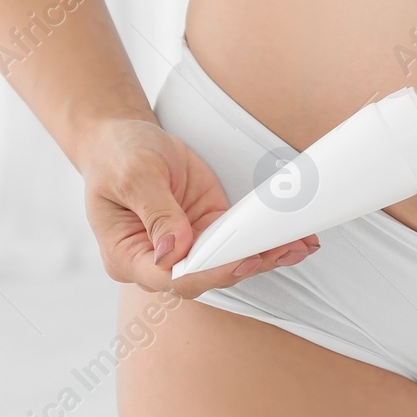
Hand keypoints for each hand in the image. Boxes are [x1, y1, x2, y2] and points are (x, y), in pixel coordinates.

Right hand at [76, 117, 318, 297]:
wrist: (122, 140)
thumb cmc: (118, 157)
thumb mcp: (133, 175)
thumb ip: (155, 213)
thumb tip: (173, 251)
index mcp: (127, 256)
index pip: (168, 277)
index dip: (206, 272)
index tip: (238, 261)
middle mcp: (157, 261)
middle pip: (204, 276)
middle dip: (245, 265)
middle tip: (279, 250)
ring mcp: (185, 247)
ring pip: (226, 264)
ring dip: (264, 256)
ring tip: (299, 245)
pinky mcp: (206, 229)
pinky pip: (237, 243)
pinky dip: (264, 240)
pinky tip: (293, 238)